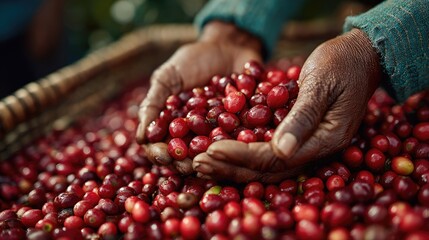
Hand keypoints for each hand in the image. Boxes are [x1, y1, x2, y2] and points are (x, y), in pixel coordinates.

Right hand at [136, 21, 261, 172]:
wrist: (230, 45)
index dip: (160, 154)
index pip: (161, 147)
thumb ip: (153, 103)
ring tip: (210, 160)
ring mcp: (219, 135)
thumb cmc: (194, 59)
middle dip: (185, 164)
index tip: (164, 155)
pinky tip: (236, 148)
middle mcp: (195, 135)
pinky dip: (237, 148)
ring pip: (212, 156)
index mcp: (173, 126)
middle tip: (189, 165)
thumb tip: (141, 136)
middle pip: (186, 158)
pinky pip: (240, 144)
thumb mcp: (168, 76)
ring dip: (210, 162)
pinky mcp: (243, 131)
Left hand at [193, 28, 381, 182]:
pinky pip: (270, 154)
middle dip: (231, 167)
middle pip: (268, 170)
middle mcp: (317, 151)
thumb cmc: (342, 63)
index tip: (211, 150)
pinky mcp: (301, 139)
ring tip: (204, 163)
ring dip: (235, 167)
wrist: (360, 58)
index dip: (241, 156)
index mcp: (325, 140)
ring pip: (267, 167)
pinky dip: (245, 155)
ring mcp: (309, 147)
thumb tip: (281, 151)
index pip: (275, 158)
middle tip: (199, 163)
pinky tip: (223, 153)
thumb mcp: (321, 83)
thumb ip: (302, 117)